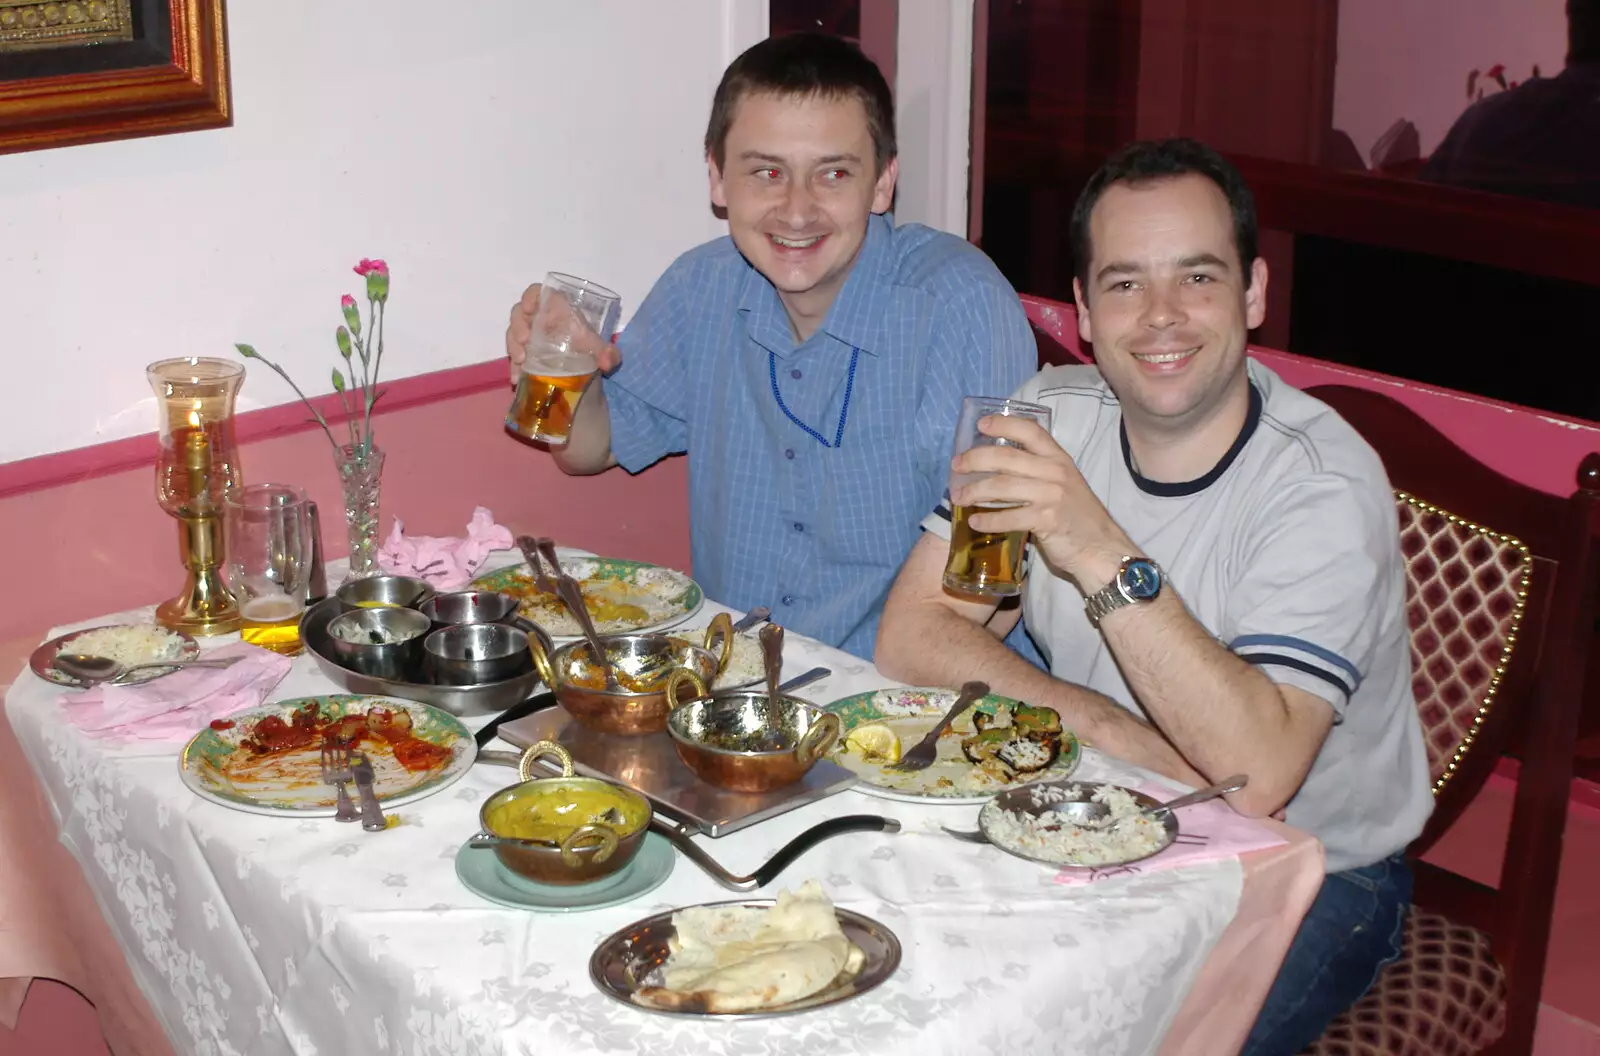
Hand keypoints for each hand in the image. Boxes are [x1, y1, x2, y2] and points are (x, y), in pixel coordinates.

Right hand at [504, 283, 622, 383]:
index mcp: (555, 309)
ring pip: (513, 332)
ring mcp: (528, 334)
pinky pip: (514, 354)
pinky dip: (513, 365)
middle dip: (518, 326)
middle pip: (520, 313)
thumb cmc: (586, 345)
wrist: (580, 365)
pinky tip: (516, 377)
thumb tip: (608, 362)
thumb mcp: (598, 348)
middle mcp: (539, 318)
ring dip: (513, 345)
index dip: (531, 296)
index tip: (529, 308)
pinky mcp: (523, 351)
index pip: (539, 293)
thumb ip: (608, 353)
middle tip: (523, 341)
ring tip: (520, 361)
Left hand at [949, 414, 1132, 586]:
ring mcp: (1051, 495)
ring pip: (1002, 486)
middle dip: (975, 459)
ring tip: (959, 497)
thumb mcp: (1064, 485)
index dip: (1003, 424)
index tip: (980, 425)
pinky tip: (975, 522)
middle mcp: (1055, 471)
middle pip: (1006, 456)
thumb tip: (997, 468)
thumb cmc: (1078, 517)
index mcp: (1059, 459)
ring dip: (974, 491)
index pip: (1030, 431)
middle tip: (956, 466)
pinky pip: (1008, 516)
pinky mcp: (1046, 519)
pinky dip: (988, 520)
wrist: (1101, 548)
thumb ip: (1038, 472)